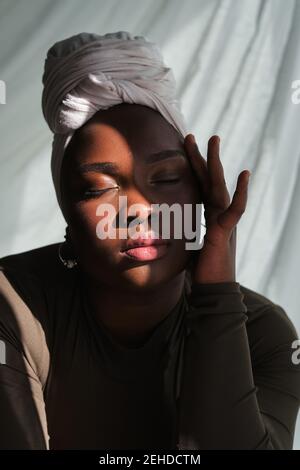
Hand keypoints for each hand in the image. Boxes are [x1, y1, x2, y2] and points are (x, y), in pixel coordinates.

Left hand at [184, 134, 250, 283]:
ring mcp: (223, 220)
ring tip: (214, 141)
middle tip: (192, 135)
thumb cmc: (200, 269)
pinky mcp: (226, 230)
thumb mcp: (186, 244)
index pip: (198, 185)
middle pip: (207, 179)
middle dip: (200, 157)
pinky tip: (244, 174)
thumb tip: (160, 227)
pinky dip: (241, 192)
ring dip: (216, 163)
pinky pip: (235, 208)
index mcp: (207, 214)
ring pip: (219, 185)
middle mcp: (216, 213)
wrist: (212, 288)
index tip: (182, 149)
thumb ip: (180, 231)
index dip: (191, 167)